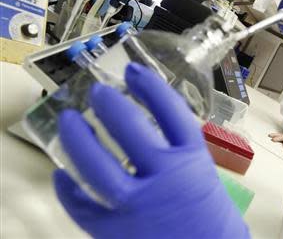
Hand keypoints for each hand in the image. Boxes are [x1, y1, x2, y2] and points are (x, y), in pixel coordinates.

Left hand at [54, 62, 248, 238]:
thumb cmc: (209, 216)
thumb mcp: (202, 173)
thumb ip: (179, 150)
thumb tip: (150, 125)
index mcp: (192, 160)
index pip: (171, 111)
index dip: (150, 86)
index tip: (134, 70)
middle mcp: (165, 177)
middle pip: (129, 129)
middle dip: (109, 104)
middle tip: (97, 92)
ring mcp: (137, 205)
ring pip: (96, 166)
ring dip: (78, 139)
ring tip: (70, 121)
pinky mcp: (114, 231)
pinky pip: (82, 206)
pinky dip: (67, 189)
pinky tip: (62, 174)